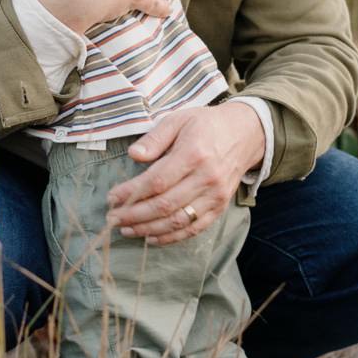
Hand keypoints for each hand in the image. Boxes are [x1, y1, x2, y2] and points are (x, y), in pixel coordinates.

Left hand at [105, 103, 264, 245]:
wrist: (246, 133)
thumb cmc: (206, 125)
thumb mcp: (179, 119)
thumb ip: (155, 138)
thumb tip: (133, 155)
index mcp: (193, 154)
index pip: (156, 181)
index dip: (131, 193)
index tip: (112, 198)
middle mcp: (206, 178)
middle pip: (164, 205)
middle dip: (134, 215)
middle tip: (113, 218)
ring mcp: (215, 196)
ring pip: (178, 221)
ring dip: (148, 230)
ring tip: (127, 230)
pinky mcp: (220, 207)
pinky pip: (194, 229)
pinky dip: (171, 237)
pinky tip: (152, 238)